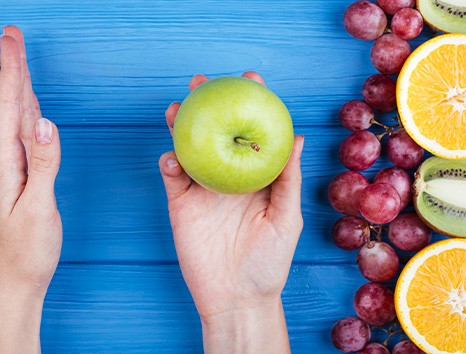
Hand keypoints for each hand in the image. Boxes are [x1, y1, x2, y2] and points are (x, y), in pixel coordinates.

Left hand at [0, 26, 61, 353]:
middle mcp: (4, 162)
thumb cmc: (28, 251)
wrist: (15, 282)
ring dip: (19, 87)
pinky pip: (22, 136)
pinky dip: (26, 113)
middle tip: (14, 37)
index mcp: (7, 164)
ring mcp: (10, 171)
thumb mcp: (39, 207)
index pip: (12, 107)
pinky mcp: (19, 180)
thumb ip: (43, 164)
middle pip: (11, 106)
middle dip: (14, 69)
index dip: (15, 70)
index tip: (13, 38)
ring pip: (16, 119)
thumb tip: (45, 121)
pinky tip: (29, 111)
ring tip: (20, 63)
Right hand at [159, 72, 303, 352]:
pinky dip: (169, 161)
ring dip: (180, 125)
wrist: (237, 297)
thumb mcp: (287, 218)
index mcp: (256, 176)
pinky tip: (172, 156)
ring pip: (189, 147)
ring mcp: (203, 189)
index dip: (252, 104)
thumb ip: (287, 179)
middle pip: (216, 131)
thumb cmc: (270, 262)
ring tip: (177, 108)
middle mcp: (228, 176)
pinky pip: (173, 176)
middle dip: (208, 104)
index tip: (251, 79)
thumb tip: (296, 137)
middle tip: (203, 81)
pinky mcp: (181, 204)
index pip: (254, 132)